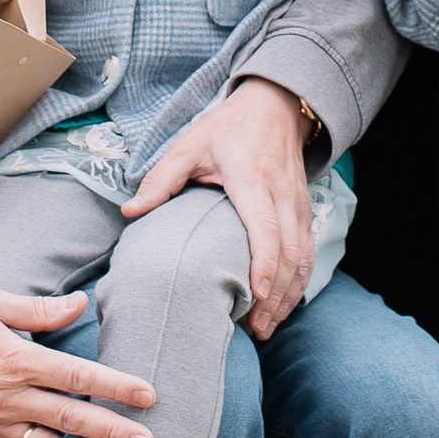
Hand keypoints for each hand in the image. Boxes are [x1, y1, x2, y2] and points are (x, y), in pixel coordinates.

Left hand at [122, 72, 313, 340]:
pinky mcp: (305, 210)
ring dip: (290, 295)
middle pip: (288, 252)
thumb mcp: (189, 144)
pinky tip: (283, 305)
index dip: (263, 264)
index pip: (264, 227)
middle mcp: (281, 194)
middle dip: (276, 296)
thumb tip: (130, 210)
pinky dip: (299, 282)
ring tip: (268, 328)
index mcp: (252, 179)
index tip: (256, 295)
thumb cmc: (227, 127)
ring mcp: (298, 203)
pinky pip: (308, 252)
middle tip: (257, 331)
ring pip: (303, 256)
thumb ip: (162, 178)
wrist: (275, 106)